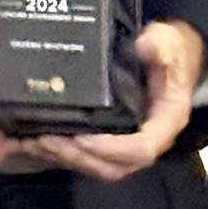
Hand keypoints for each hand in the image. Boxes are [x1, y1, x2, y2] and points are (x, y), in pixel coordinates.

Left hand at [27, 18, 206, 182]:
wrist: (171, 56)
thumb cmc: (170, 50)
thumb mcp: (169, 41)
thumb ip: (160, 45)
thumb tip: (144, 45)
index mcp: (166, 121)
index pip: (142, 149)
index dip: (112, 148)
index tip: (84, 138)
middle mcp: (149, 140)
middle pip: (115, 166)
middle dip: (79, 157)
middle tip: (47, 140)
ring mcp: (129, 145)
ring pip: (99, 167)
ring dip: (67, 158)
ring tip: (36, 142)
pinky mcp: (113, 142)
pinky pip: (90, 159)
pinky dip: (64, 155)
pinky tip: (37, 142)